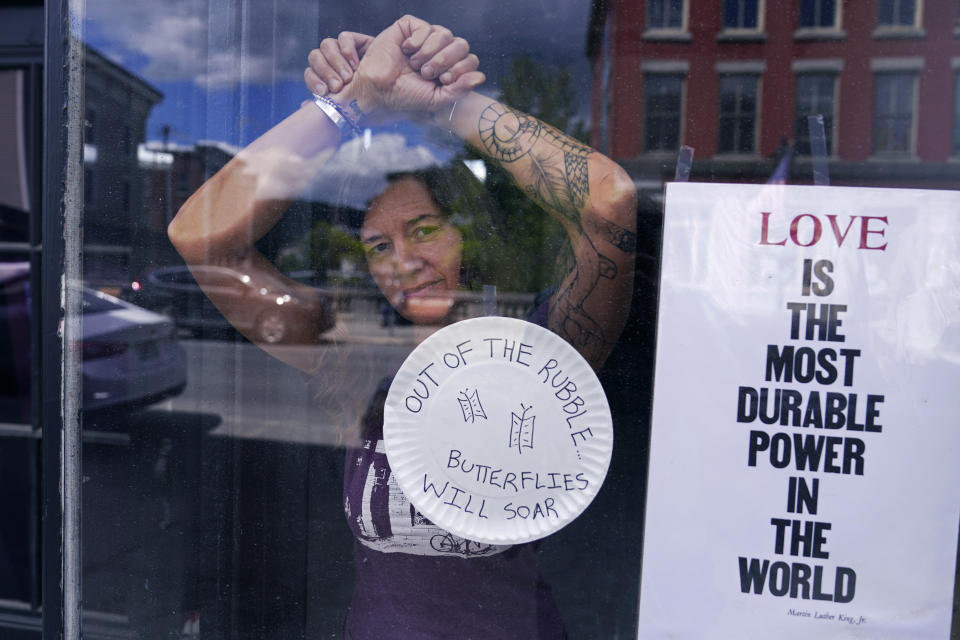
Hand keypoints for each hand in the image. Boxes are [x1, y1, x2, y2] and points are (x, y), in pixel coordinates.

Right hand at [304, 16, 483, 120]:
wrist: (378, 90)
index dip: (460, 69)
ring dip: (429, 52)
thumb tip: (482, 77)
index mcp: (450, 68)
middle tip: (427, 73)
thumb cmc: (406, 98)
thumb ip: (460, 89)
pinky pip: (425, 26)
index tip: (443, 81)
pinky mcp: (410, 28)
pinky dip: (418, 40)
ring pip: (444, 34)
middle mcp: (440, 51)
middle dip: (444, 61)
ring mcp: (426, 38)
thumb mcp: (437, 99)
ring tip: (415, 65)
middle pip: (461, 45)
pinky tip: (407, 51)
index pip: (470, 60)